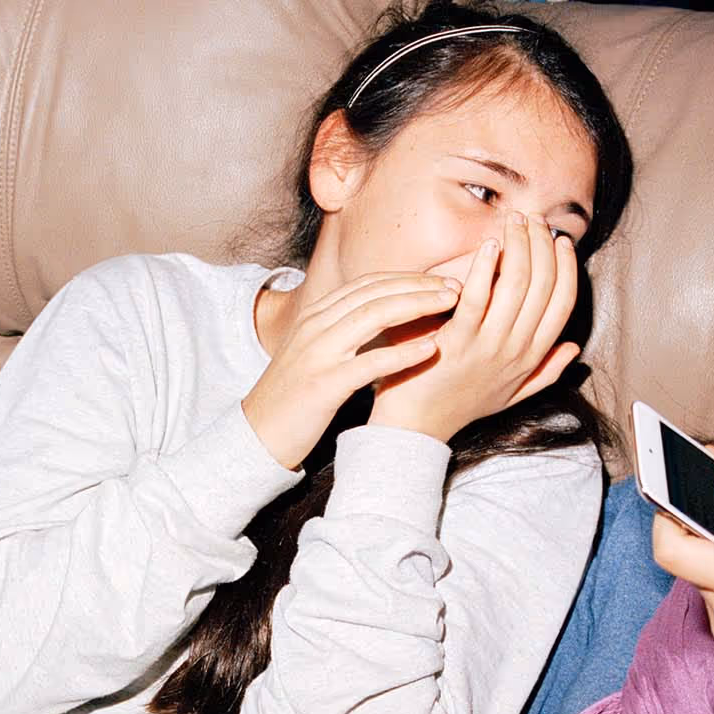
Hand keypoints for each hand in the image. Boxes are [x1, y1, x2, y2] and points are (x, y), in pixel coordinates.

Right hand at [243, 270, 460, 469]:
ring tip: (451, 305)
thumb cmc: (293, 398)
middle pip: (375, 293)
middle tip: (457, 287)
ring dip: (416, 306)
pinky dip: (402, 354)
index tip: (441, 280)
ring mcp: (318, 354)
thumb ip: (343, 332)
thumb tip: (383, 319)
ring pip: (373, 316)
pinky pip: (368, 364)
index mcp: (316, 316)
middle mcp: (316, 327)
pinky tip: (431, 348)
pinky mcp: (323, 385)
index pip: (368, 284)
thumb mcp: (315, 353)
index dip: (407, 278)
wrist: (257, 434)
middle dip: (419, 286)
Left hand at [368, 214, 579, 445]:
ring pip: (518, 284)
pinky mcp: (457, 342)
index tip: (560, 241)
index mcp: (531, 358)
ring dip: (518, 246)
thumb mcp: (511, 395)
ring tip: (514, 223)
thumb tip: (572, 348)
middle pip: (544, 285)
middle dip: (542, 245)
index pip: (563, 303)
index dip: (566, 267)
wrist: (417, 426)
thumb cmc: (458, 405)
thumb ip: (545, 372)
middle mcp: (516, 350)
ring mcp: (488, 346)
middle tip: (533, 220)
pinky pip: (478, 296)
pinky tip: (489, 245)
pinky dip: (486, 267)